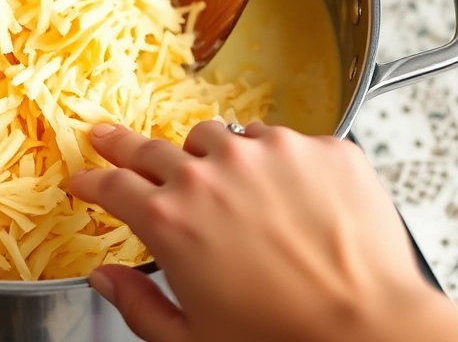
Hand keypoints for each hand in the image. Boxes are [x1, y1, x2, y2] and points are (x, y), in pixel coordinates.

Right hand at [69, 122, 457, 341]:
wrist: (373, 333)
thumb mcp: (191, 340)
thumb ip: (138, 305)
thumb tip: (105, 278)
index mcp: (171, 221)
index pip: (112, 186)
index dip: (91, 180)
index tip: (83, 178)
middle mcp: (213, 175)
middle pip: (151, 147)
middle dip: (123, 145)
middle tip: (109, 139)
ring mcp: (269, 153)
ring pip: (220, 136)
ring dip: (209, 154)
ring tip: (222, 181)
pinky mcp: (320, 148)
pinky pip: (283, 141)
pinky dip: (274, 161)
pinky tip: (287, 194)